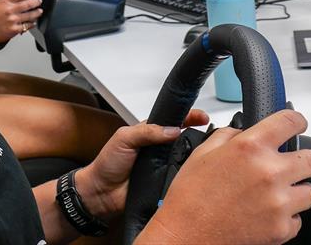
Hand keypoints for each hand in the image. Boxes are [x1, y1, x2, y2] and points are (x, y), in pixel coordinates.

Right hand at [0, 0, 41, 42]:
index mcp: (5, 2)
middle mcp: (9, 10)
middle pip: (28, 3)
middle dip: (36, 1)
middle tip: (38, 1)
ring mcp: (13, 20)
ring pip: (31, 15)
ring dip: (37, 12)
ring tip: (39, 11)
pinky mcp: (15, 29)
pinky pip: (28, 25)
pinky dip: (32, 23)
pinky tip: (33, 21)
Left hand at [78, 109, 209, 219]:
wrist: (102, 193)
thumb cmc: (108, 163)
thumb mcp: (124, 138)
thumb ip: (146, 131)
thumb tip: (172, 129)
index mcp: (150, 133)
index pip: (173, 121)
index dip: (189, 117)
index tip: (202, 117)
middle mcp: (160, 149)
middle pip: (184, 140)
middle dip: (198, 137)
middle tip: (209, 136)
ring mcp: (164, 167)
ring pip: (186, 160)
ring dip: (194, 159)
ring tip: (205, 155)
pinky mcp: (166, 184)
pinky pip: (181, 181)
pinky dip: (187, 179)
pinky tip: (193, 177)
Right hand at [143, 109, 310, 244]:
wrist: (188, 233)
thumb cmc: (191, 196)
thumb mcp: (202, 153)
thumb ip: (227, 137)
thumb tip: (241, 133)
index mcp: (249, 148)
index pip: (289, 122)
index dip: (296, 121)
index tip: (297, 124)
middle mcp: (269, 172)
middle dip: (300, 159)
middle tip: (286, 164)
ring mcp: (279, 203)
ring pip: (309, 191)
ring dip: (295, 190)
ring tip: (273, 193)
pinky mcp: (282, 228)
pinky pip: (298, 218)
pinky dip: (286, 216)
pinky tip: (265, 212)